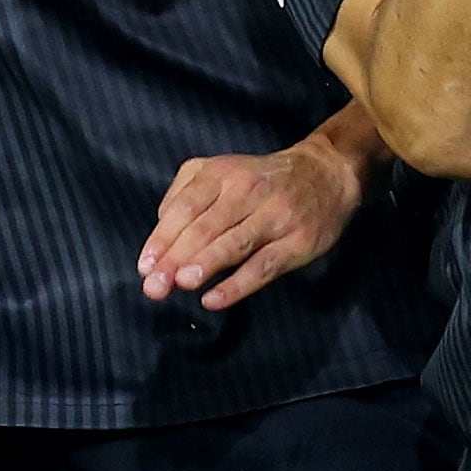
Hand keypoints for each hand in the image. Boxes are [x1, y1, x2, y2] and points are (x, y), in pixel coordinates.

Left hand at [140, 135, 366, 311]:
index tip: (145, 266)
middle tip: (154, 286)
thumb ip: (184, 192)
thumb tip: (161, 227)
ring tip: (181, 283)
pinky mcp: (297, 243)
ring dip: (205, 264)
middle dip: (176, 258)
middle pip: (206, 227)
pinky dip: (237, 285)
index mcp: (222, 174)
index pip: (186, 207)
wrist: (325, 175)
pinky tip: (213, 300)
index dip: (162, 238)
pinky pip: (263, 266)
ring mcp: (275, 217)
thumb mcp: (220, 170)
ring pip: (234, 244)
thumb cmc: (261, 180)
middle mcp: (248, 192)